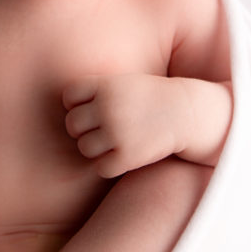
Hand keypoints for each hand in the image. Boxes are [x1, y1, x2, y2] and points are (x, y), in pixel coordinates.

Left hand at [62, 74, 182, 177]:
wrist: (186, 113)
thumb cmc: (150, 98)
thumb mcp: (124, 83)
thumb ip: (96, 91)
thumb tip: (64, 110)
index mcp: (106, 86)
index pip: (69, 97)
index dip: (76, 105)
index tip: (91, 109)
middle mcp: (108, 108)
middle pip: (72, 124)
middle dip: (83, 129)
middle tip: (100, 130)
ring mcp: (118, 132)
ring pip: (84, 148)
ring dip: (94, 149)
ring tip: (112, 143)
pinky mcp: (128, 156)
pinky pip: (101, 168)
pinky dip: (109, 166)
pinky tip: (122, 157)